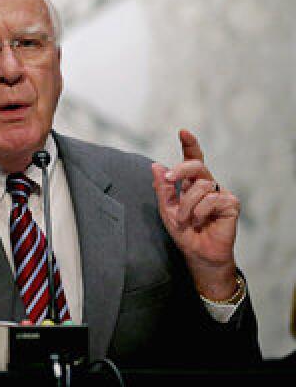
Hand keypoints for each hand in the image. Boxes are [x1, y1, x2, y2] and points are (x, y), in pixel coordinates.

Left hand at [151, 129, 239, 299]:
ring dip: (187, 204)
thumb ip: (162, 188)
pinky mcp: (231, 204)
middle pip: (197, 165)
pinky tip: (201, 221)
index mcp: (192, 183)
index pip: (192, 159)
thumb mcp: (167, 209)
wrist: (198, 254)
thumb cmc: (184, 232)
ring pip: (201, 185)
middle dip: (181, 168)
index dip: (189, 144)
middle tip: (170, 178)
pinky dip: (200, 211)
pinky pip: (212, 199)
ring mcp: (220, 193)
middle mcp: (207, 184)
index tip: (183, 132)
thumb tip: (156, 166)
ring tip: (187, 219)